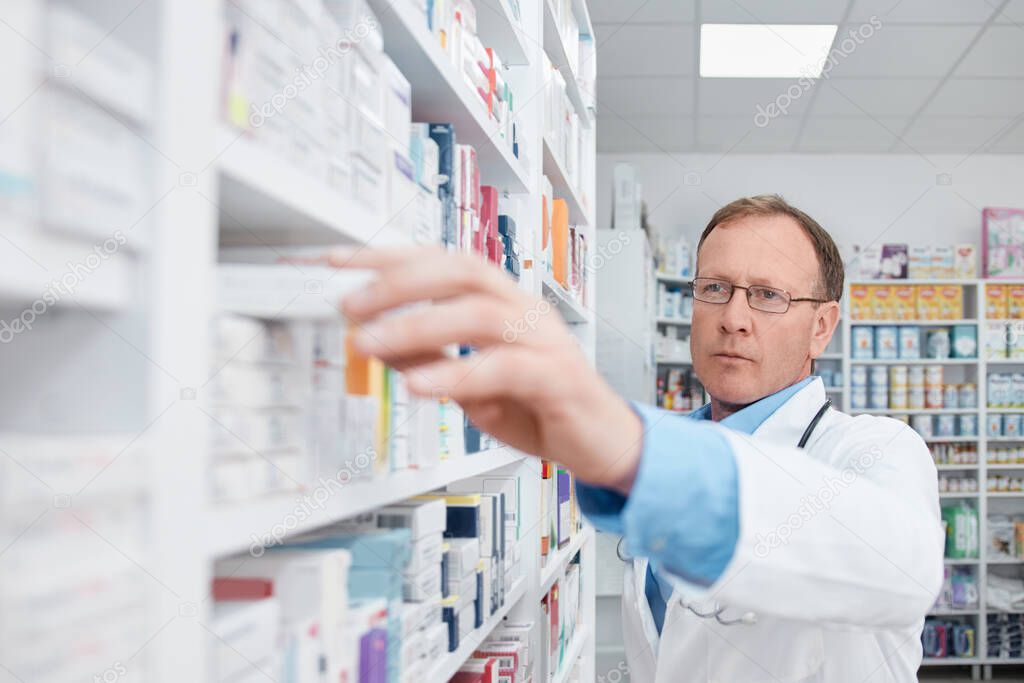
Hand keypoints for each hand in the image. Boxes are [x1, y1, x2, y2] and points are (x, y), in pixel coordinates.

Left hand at [331, 246, 643, 493]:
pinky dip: (456, 373)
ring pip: (479, 314)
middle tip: (350, 304)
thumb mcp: (468, 385)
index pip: (442, 261)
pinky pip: (503, 368)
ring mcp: (543, 339)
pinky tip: (418, 385)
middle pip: (461, 271)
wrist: (603, 443)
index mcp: (501, 301)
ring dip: (418, 325)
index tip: (337, 261)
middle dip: (399, 282)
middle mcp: (523, 309)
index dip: (389, 256)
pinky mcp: (556, 378)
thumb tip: (373, 339)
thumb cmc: (539, 406)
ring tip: (372, 343)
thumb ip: (428, 358)